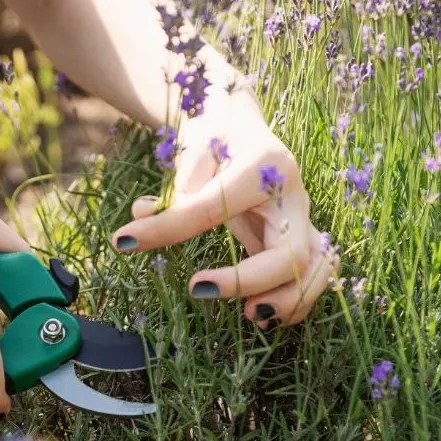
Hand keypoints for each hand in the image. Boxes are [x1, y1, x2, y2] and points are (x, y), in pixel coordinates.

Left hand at [111, 89, 338, 327]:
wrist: (241, 124)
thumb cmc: (215, 134)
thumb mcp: (191, 149)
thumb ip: (174, 186)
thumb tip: (141, 217)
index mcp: (264, 165)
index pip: (212, 207)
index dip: (168, 229)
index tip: (124, 241)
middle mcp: (294, 195)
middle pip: (292, 253)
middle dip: (250, 281)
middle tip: (197, 288)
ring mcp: (301, 220)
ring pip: (316, 270)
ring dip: (288, 300)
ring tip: (250, 317)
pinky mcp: (296, 238)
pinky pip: (310, 275)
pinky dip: (294, 299)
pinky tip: (260, 313)